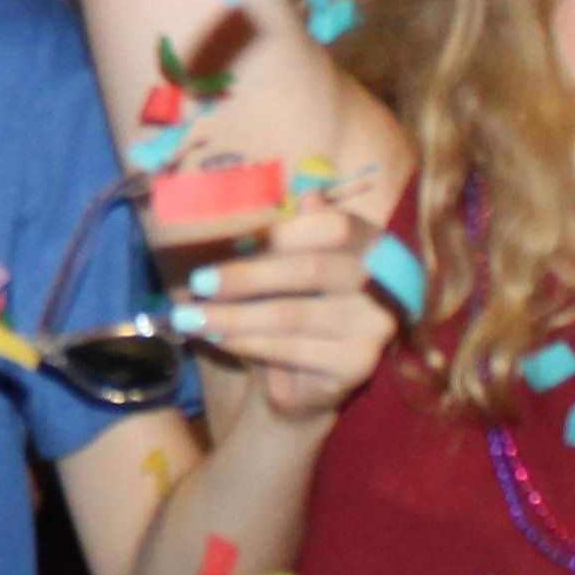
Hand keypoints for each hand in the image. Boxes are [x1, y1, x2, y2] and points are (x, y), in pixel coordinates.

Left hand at [179, 206, 396, 428]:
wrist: (303, 375)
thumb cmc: (291, 303)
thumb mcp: (282, 262)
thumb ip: (279, 232)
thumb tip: (250, 199)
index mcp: (369, 242)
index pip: (331, 226)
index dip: (279, 232)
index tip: (226, 240)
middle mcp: (384, 281)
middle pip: (309, 270)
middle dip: (245, 276)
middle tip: (198, 281)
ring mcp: (376, 325)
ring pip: (293, 314)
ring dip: (234, 316)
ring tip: (190, 317)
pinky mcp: (359, 364)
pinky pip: (294, 350)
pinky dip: (247, 343)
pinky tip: (216, 338)